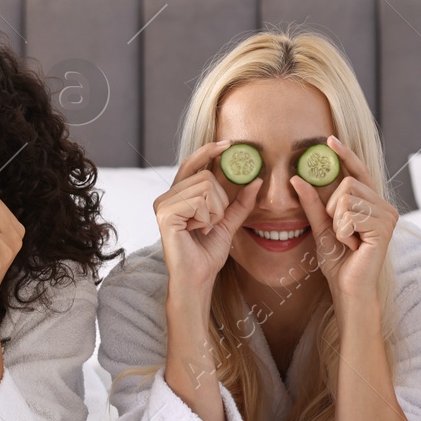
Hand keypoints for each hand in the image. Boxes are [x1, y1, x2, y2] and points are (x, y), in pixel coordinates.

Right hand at [153, 141, 261, 304]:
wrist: (198, 277)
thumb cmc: (208, 253)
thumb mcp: (228, 223)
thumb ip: (240, 202)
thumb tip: (257, 179)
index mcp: (178, 195)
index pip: (193, 163)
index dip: (209, 151)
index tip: (229, 143)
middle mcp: (166, 196)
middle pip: (206, 177)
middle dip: (219, 201)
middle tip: (210, 223)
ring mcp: (163, 204)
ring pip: (205, 188)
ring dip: (214, 212)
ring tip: (202, 229)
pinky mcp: (165, 214)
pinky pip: (199, 201)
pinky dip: (206, 217)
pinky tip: (196, 231)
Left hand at [292, 135, 398, 308]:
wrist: (349, 287)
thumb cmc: (338, 260)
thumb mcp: (321, 226)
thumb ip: (312, 203)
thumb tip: (297, 178)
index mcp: (372, 203)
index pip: (358, 171)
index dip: (345, 154)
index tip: (329, 139)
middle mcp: (385, 206)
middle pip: (347, 183)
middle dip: (333, 207)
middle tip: (341, 231)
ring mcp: (388, 216)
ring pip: (347, 198)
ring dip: (338, 222)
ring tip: (347, 240)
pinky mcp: (384, 227)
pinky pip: (351, 214)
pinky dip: (343, 231)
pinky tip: (353, 246)